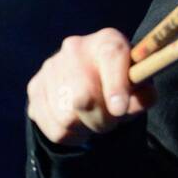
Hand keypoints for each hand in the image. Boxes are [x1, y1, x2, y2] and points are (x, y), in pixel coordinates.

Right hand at [26, 28, 156, 146]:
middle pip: (83, 96)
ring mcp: (50, 67)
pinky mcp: (35, 88)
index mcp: (107, 41)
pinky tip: (79, 124)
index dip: (116, 84)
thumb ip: (143, 95)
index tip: (119, 110)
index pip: (112, 55)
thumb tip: (132, 103)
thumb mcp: (140, 88)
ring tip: (94, 120)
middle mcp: (75, 48)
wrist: (92, 81)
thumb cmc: (123, 85)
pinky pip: (53, 128)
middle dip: (102, 119)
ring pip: (66, 118)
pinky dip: (70, 135)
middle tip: (110, 122)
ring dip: (85, 129)